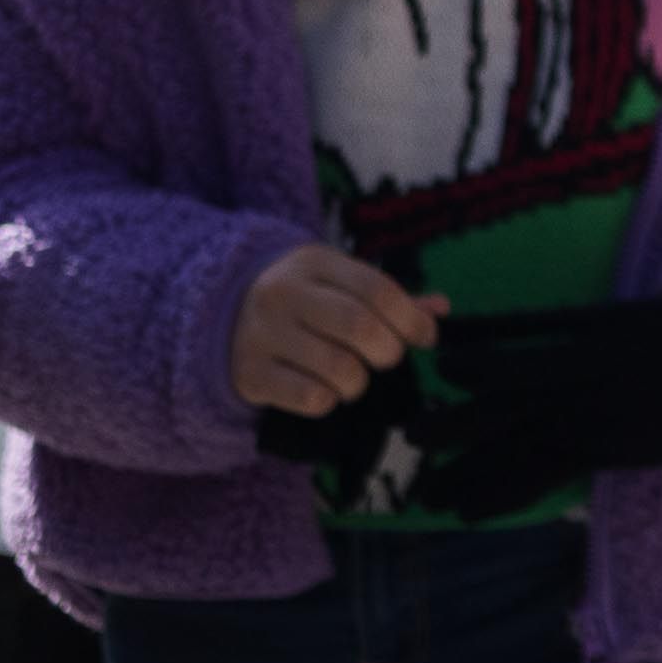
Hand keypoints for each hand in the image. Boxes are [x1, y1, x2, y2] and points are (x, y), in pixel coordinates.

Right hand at [230, 245, 443, 417]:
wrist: (221, 317)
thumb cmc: (302, 301)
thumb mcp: (338, 284)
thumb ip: (388, 297)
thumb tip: (439, 310)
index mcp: (313, 262)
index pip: (377, 289)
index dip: (411, 318)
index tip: (425, 336)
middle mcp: (283, 293)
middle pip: (360, 326)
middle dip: (389, 350)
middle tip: (387, 357)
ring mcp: (261, 334)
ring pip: (338, 367)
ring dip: (360, 380)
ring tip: (354, 376)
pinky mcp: (249, 374)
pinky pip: (310, 397)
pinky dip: (329, 399)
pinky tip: (323, 389)